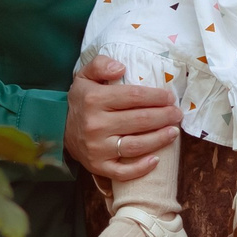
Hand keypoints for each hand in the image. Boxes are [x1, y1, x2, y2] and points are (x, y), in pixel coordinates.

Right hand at [66, 53, 179, 180]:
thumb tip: (121, 68)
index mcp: (95, 100)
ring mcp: (97, 148)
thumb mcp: (85, 76)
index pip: (134, 97)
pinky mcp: (98, 166)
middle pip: (139, 121)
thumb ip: (101, 64)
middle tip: (177, 114)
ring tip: (174, 132)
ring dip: (159, 139)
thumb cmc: (82, 100)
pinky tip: (157, 160)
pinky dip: (141, 168)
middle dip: (164, 116)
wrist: (59, 128)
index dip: (156, 97)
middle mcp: (96, 125)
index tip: (170, 98)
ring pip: (135, 145)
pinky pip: (123, 172)